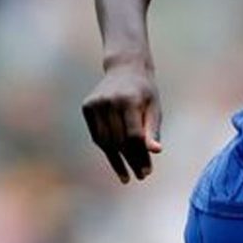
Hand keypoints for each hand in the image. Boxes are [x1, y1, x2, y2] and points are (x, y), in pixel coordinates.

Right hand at [81, 61, 162, 182]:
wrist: (126, 68)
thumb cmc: (145, 90)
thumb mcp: (154, 107)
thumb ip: (153, 129)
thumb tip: (156, 151)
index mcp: (129, 100)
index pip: (134, 135)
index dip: (140, 155)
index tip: (147, 171)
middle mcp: (109, 102)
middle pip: (119, 140)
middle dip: (131, 160)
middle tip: (140, 175)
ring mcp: (95, 104)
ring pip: (105, 141)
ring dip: (117, 160)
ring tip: (128, 173)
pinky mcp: (87, 107)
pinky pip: (97, 135)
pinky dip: (107, 149)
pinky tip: (117, 160)